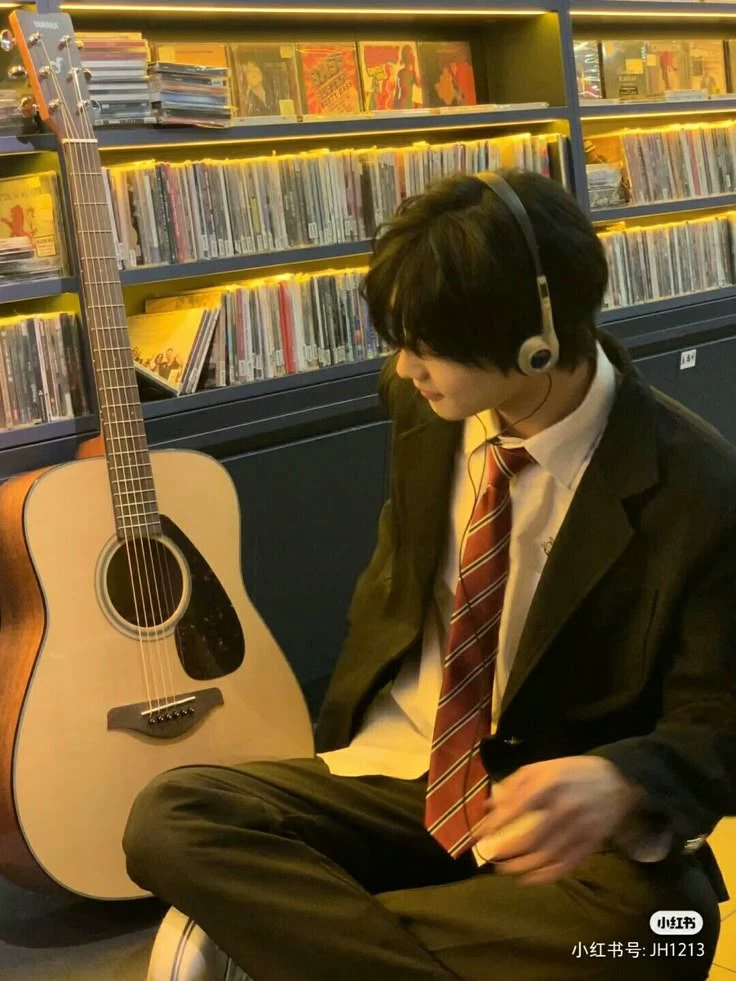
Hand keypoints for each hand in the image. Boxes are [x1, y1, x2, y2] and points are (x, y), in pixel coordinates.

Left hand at [471, 756, 645, 884]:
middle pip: (529, 838)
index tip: (477, 836)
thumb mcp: (541, 768)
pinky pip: (566, 865)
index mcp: (548, 785)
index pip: (514, 809)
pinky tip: (529, 878)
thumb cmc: (571, 772)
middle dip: (506, 851)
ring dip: (521, 868)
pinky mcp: (591, 844)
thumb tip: (490, 806)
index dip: (493, 825)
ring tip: (504, 870)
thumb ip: (514, 784)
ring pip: (546, 856)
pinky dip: (545, 876)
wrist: (617, 781)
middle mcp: (563, 808)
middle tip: (490, 857)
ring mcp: (579, 828)